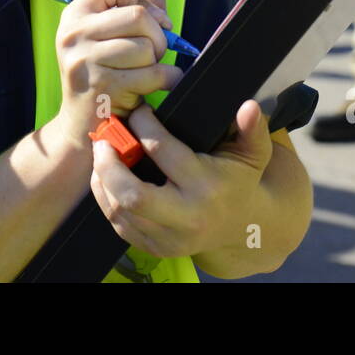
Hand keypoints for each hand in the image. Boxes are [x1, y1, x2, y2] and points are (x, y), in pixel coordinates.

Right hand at [45, 0, 183, 153]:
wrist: (81, 127)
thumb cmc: (103, 75)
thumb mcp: (108, 37)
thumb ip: (136, 8)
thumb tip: (160, 3)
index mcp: (76, 13)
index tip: (141, 21)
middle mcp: (75, 33)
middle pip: (139, 14)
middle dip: (156, 35)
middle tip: (151, 52)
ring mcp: (86, 60)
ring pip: (147, 46)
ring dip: (157, 61)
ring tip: (143, 72)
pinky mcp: (103, 86)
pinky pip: (153, 73)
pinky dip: (166, 79)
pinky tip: (155, 86)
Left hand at [89, 100, 274, 259]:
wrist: (240, 228)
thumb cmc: (240, 181)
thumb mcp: (253, 155)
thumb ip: (252, 129)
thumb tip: (249, 106)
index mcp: (207, 187)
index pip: (163, 151)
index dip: (143, 125)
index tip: (139, 110)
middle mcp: (187, 217)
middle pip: (133, 194)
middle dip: (109, 164)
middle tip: (103, 140)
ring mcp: (169, 238)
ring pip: (120, 210)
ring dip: (103, 180)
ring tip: (102, 155)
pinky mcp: (155, 248)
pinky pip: (119, 225)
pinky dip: (106, 199)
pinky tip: (106, 178)